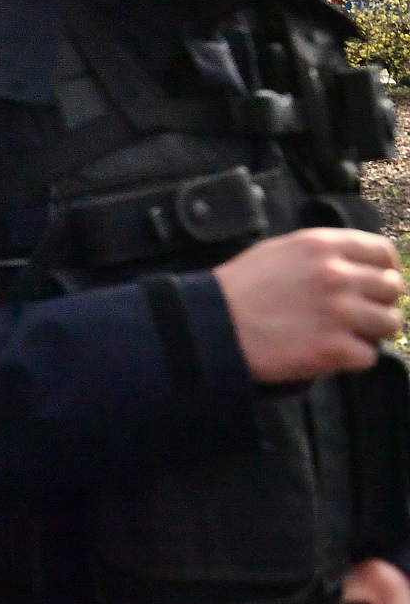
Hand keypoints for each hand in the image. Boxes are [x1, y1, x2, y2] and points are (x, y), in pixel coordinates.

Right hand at [211, 229, 402, 383]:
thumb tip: (360, 267)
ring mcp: (338, 313)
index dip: (383, 270)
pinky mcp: (334, 349)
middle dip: (377, 302)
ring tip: (341, 334)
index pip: (383, 253)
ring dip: (370, 331)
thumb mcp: (280, 251)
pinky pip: (369, 355)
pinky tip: (326, 352)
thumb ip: (323, 254)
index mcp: (322, 246)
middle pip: (392, 288)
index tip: (372, 283)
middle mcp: (336, 275)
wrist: (212, 325)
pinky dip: (352, 358)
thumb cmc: (241, 288)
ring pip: (390, 322)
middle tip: (354, 313)